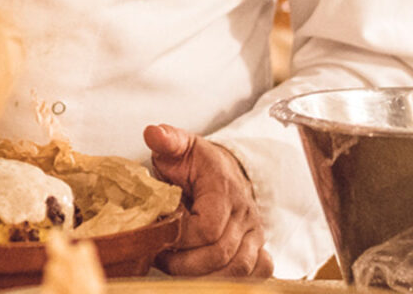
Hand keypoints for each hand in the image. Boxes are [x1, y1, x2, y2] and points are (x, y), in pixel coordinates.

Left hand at [144, 123, 268, 276]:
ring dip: (204, 276)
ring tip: (177, 267)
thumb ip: (167, 141)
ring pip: (239, 269)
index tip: (159, 235)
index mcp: (225, 189)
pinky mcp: (258, 247)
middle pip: (221, 254)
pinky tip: (208, 274)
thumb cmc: (196, 164)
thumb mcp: (179, 147)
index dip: (181, 238)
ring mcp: (255, 232)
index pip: (208, 228)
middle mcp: (245, 213)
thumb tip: (153, 133)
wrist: (223, 170)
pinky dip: (234, 279)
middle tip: (161, 257)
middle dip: (185, 263)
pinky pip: (259, 272)